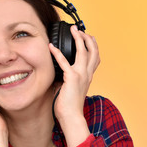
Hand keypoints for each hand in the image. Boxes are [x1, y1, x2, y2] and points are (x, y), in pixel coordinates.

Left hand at [49, 25, 99, 146]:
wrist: (71, 116)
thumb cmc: (69, 105)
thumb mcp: (70, 89)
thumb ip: (67, 79)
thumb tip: (59, 74)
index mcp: (88, 77)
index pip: (95, 58)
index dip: (93, 46)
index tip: (88, 37)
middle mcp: (87, 74)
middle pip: (93, 51)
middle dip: (87, 38)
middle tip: (80, 30)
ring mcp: (81, 75)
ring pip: (84, 52)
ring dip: (78, 39)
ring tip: (73, 30)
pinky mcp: (72, 78)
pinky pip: (64, 62)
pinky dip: (57, 53)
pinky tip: (51, 47)